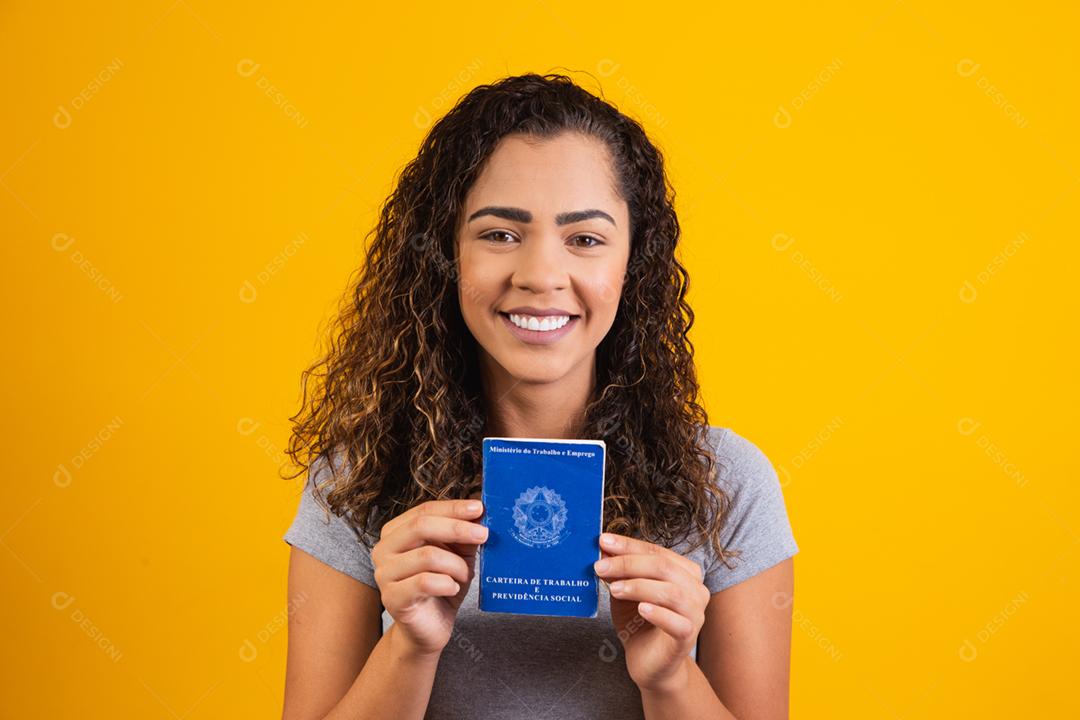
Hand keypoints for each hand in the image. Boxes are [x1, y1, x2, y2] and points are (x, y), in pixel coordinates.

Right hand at [371, 497, 487, 657]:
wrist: (430, 628)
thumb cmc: (442, 587)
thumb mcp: (457, 555)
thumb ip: (464, 535)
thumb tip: (480, 511)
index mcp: (396, 532)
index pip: (424, 511)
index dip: (452, 508)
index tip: (479, 508)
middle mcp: (384, 549)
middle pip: (420, 526)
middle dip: (457, 528)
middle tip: (483, 534)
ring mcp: (384, 574)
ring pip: (427, 555)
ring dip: (456, 564)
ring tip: (465, 575)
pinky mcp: (392, 598)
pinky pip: (424, 582)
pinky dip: (447, 583)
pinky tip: (452, 588)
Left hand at [594, 532, 710, 692]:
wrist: (649, 663)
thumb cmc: (638, 623)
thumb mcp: (624, 592)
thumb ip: (618, 572)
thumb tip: (603, 549)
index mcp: (684, 572)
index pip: (656, 552)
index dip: (628, 545)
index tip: (602, 541)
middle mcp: (695, 589)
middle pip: (663, 567)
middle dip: (628, 563)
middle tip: (600, 566)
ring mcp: (695, 613)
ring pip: (671, 592)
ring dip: (639, 586)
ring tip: (614, 589)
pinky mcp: (688, 637)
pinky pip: (677, 622)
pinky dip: (658, 613)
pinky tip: (641, 609)